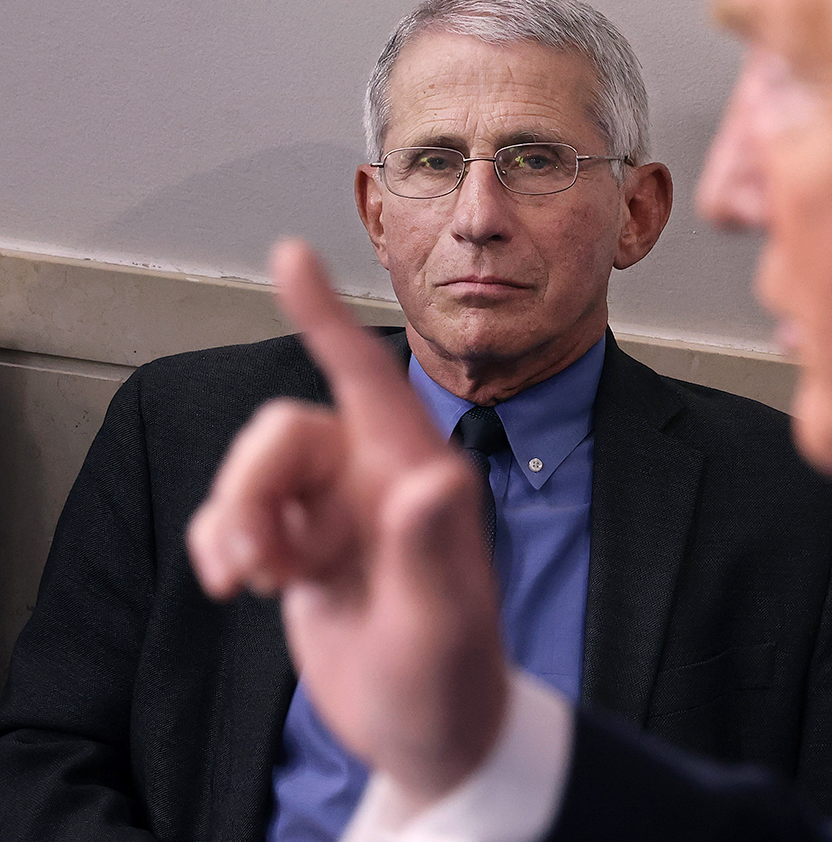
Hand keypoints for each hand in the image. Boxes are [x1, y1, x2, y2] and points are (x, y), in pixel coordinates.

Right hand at [187, 239, 508, 807]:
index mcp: (417, 474)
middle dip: (252, 488)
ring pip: (252, 471)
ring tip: (261, 584)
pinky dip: (221, 543)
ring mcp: (336, 511)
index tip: (291, 254)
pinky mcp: (302, 545)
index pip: (366, 379)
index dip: (325, 317)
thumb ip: (431, 550)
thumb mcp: (440, 623)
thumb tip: (430, 480)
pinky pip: (235, 513)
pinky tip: (240, 586)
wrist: (431, 734)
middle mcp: (375, 479)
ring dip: (236, 523)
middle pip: (282, 432)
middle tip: (264, 566)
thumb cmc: (451, 682)